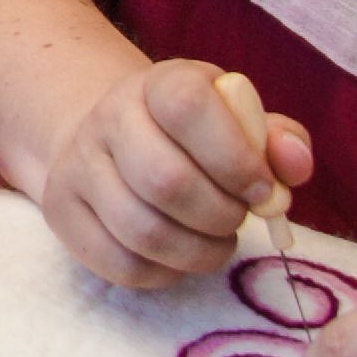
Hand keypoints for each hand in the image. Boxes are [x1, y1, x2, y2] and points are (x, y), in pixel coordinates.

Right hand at [36, 57, 312, 289]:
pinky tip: (180, 256)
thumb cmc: (192, 138)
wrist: (110, 140)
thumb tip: (295, 165)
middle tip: (238, 219)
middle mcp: (107, 118)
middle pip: (165, 180)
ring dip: (198, 251)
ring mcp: (77, 166)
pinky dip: (166, 272)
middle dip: (220, 215)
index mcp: (156, 84)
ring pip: (142, 230)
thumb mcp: (238, 123)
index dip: (236, 157)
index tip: (263, 189)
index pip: (186, 105)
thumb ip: (276, 141)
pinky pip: (120, 264)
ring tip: (216, 241)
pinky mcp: (62, 212)